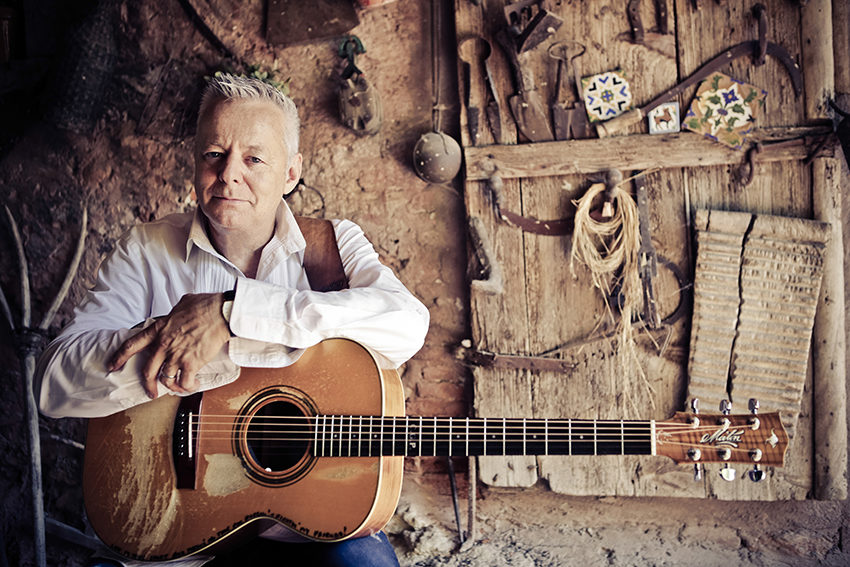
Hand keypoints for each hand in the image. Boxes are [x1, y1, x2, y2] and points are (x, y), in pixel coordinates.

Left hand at [109, 292, 230, 397]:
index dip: (120, 357)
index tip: (113, 365)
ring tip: (179, 386)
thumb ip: (174, 313)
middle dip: (148, 385)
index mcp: (159, 329)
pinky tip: (193, 384)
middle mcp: (164, 345)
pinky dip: (188, 387)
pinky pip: (184, 382)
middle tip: (151, 392)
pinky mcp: (191, 363)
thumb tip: (177, 313)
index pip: (132, 345)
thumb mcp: (182, 304)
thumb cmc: (205, 305)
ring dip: (173, 385)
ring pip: (166, 379)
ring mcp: (177, 355)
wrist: (220, 313)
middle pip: (148, 371)